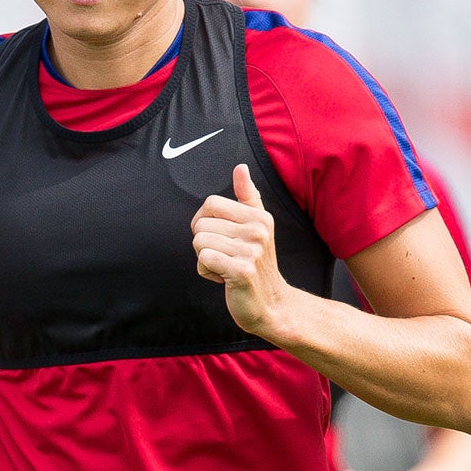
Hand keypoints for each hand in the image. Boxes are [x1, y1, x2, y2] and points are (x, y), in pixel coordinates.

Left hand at [192, 164, 290, 336]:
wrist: (270, 304)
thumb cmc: (256, 263)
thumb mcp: (257, 226)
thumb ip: (248, 196)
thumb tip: (240, 167)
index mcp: (258, 216)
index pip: (210, 204)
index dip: (204, 222)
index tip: (219, 237)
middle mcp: (257, 230)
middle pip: (200, 225)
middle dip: (204, 243)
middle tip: (225, 256)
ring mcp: (250, 251)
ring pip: (199, 243)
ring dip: (205, 259)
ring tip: (226, 267)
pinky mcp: (241, 271)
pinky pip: (203, 260)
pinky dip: (206, 272)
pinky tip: (223, 278)